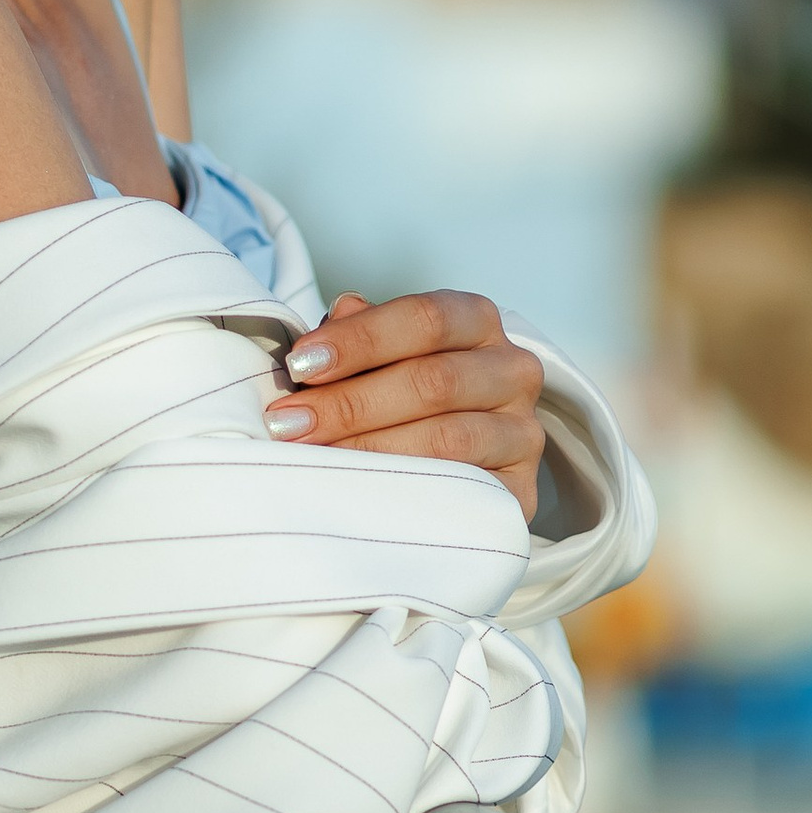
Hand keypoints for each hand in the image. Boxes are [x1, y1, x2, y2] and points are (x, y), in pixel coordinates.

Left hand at [263, 291, 546, 522]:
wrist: (449, 468)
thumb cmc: (398, 396)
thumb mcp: (377, 355)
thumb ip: (356, 335)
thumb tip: (332, 322)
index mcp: (477, 321)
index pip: (425, 318)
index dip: (359, 340)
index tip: (299, 365)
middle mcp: (512, 369)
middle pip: (434, 381)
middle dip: (350, 404)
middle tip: (288, 423)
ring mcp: (522, 432)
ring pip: (448, 438)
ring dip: (371, 449)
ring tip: (313, 458)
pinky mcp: (523, 491)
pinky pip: (465, 492)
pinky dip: (407, 493)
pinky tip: (360, 494)